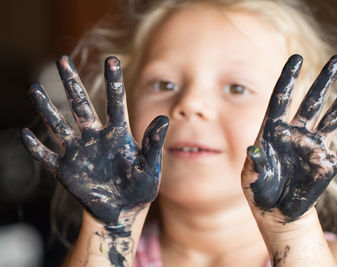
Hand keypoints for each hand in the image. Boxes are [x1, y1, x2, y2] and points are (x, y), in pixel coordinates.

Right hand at [21, 55, 168, 225]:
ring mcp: (79, 152)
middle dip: (71, 83)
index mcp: (119, 133)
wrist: (124, 211)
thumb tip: (164, 119)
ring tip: (34, 88)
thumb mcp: (149, 166)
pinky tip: (26, 135)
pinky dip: (36, 148)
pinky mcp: (66, 170)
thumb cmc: (141, 187)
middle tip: (61, 59)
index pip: (115, 102)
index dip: (114, 81)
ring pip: (59, 125)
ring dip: (47, 108)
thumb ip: (152, 144)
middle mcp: (96, 137)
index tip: (112, 59)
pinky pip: (47, 157)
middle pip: (81, 105)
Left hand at [241, 55, 336, 221]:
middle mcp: (296, 134)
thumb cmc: (259, 190)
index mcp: (274, 132)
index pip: (282, 99)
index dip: (288, 78)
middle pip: (312, 102)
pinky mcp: (326, 166)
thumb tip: (252, 149)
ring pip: (331, 119)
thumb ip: (255, 164)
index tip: (296, 57)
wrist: (275, 210)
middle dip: (324, 81)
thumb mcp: (252, 178)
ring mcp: (313, 148)